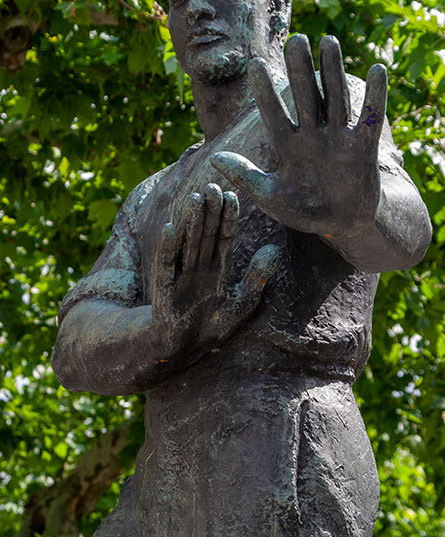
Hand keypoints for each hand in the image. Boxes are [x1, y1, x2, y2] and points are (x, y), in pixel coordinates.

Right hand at [151, 183, 280, 361]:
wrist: (182, 351)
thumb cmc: (211, 327)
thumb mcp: (242, 302)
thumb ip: (258, 277)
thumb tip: (275, 249)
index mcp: (217, 269)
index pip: (224, 237)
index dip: (228, 217)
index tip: (233, 195)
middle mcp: (199, 268)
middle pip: (206, 234)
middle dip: (209, 211)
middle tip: (213, 185)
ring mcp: (181, 277)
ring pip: (187, 243)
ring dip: (190, 221)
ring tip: (195, 198)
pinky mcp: (165, 290)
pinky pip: (166, 265)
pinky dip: (168, 247)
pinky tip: (171, 226)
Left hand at [211, 35, 386, 237]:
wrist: (341, 225)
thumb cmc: (302, 212)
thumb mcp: (269, 197)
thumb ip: (245, 176)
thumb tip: (215, 157)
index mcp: (288, 146)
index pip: (274, 113)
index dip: (265, 91)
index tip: (253, 63)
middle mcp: (313, 136)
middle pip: (306, 97)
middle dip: (301, 70)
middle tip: (295, 39)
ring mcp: (339, 139)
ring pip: (335, 99)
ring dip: (333, 72)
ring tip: (329, 40)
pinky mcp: (364, 148)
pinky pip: (370, 119)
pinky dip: (375, 96)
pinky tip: (377, 69)